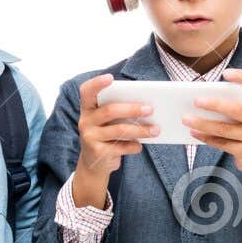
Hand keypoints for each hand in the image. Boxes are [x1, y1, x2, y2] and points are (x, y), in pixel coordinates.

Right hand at [72, 74, 156, 204]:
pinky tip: (140, 145)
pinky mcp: (98, 153)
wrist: (94, 164)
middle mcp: (85, 121)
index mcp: (88, 108)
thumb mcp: (106, 122)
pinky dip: (134, 146)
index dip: (97, 83)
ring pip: (119, 130)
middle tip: (150, 109)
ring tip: (156, 130)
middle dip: (132, 109)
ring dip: (140, 130)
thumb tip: (146, 107)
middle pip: (110, 111)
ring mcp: (90, 137)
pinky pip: (121, 147)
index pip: (87, 91)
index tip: (110, 78)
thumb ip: (118, 112)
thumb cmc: (106, 136)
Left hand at [182, 70, 241, 203]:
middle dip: (215, 104)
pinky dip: (206, 138)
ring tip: (186, 119)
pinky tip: (194, 133)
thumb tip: (202, 102)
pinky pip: (222, 144)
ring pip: (225, 129)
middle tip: (195, 100)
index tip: (225, 73)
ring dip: (203, 123)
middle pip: (236, 109)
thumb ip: (236, 108)